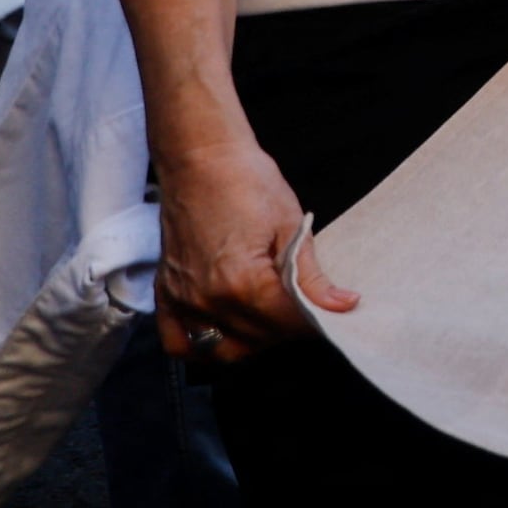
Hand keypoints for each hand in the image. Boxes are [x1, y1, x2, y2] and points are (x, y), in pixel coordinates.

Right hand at [152, 131, 343, 363]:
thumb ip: (312, 277)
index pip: (287, 324)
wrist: (201, 160)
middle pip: (258, 339)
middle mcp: (206, 300)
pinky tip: (229, 330)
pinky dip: (204, 345)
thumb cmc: (246, 183)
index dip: (316, 322)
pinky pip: (179, 342)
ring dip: (253, 341)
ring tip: (273, 317)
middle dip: (288, 330)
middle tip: (307, 310)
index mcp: (241, 283)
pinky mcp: (165, 295)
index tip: (333, 315)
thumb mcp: (292, 227)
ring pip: (222, 348)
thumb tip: (342, 305)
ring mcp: (181, 300)